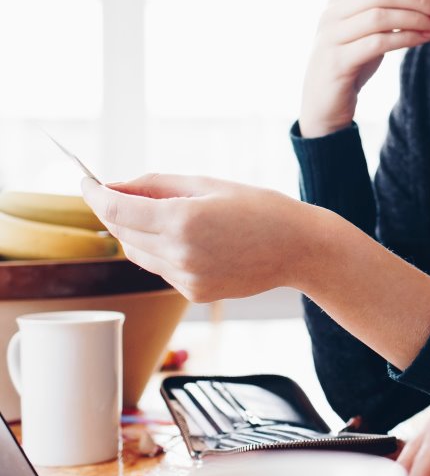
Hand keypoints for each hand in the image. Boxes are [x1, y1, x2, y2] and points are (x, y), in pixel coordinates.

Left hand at [81, 174, 315, 301]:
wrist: (298, 248)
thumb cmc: (260, 207)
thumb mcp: (209, 184)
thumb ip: (157, 184)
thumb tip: (114, 186)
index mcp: (184, 219)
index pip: (117, 208)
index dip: (94, 194)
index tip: (85, 181)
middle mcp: (180, 253)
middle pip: (121, 232)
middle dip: (114, 211)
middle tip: (120, 191)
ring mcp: (186, 278)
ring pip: (136, 253)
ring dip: (136, 232)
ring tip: (164, 215)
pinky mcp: (194, 293)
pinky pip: (160, 269)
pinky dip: (160, 251)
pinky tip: (190, 239)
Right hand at [299, 0, 429, 136]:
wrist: (324, 105)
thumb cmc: (351, 63)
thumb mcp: (365, 31)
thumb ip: (382, 11)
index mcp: (339, 1)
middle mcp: (332, 14)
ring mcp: (332, 37)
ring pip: (381, 17)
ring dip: (417, 19)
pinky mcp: (340, 61)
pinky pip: (379, 42)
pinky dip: (407, 38)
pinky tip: (425, 38)